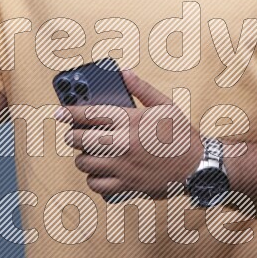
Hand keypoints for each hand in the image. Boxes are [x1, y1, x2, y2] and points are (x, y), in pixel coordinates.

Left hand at [60, 69, 203, 200]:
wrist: (197, 166)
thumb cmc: (181, 135)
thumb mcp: (165, 105)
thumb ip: (141, 89)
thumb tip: (123, 73)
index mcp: (131, 120)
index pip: (90, 114)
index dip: (70, 113)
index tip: (59, 113)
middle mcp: (124, 142)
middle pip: (81, 139)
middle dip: (72, 136)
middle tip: (73, 135)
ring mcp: (124, 165)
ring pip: (85, 163)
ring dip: (82, 158)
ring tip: (88, 154)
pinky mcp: (127, 184)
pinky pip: (97, 184)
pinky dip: (93, 179)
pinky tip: (98, 172)